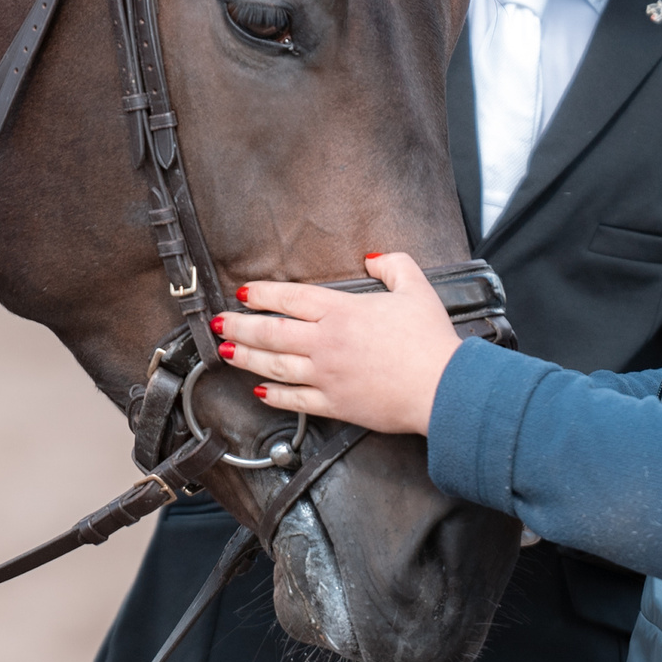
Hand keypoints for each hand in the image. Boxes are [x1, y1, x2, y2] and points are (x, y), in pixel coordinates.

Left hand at [213, 253, 462, 437]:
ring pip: (274, 365)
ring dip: (246, 358)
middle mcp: (327, 342)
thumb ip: (393, 265)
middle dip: (240, 327)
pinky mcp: (334, 404)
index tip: (243, 294)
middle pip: (271, 332)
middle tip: (219, 324)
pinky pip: (295, 400)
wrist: (441, 387)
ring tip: (227, 353)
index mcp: (342, 312)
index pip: (290, 298)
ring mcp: (327, 375)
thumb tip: (373, 257)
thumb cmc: (430, 342)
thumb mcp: (416, 288)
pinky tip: (260, 390)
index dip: (262, 294)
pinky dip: (274, 395)